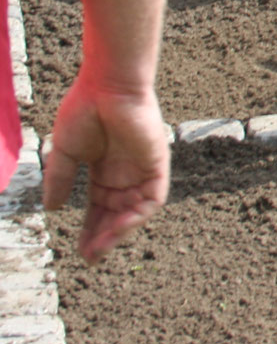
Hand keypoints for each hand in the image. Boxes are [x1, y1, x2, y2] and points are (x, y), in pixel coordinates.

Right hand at [43, 84, 169, 264]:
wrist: (107, 86)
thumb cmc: (84, 111)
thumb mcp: (66, 153)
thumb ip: (61, 180)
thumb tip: (53, 209)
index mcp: (104, 170)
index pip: (99, 207)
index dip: (90, 228)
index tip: (79, 250)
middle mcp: (125, 173)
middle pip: (116, 214)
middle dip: (103, 237)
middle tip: (89, 257)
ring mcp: (141, 169)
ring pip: (135, 211)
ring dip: (119, 232)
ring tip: (99, 249)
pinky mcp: (156, 165)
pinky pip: (152, 199)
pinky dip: (136, 216)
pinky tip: (117, 228)